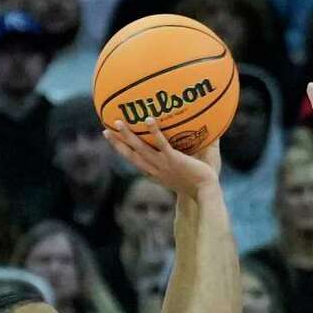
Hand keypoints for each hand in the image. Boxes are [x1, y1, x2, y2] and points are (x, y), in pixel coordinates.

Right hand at [104, 119, 218, 200]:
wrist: (207, 193)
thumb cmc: (201, 183)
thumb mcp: (188, 169)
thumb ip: (189, 151)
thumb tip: (196, 131)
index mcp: (156, 173)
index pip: (136, 162)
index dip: (123, 152)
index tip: (113, 142)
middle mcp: (156, 170)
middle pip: (131, 156)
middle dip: (117, 144)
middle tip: (105, 130)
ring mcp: (163, 165)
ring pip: (141, 149)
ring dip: (128, 136)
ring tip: (118, 122)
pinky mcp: (174, 160)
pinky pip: (162, 144)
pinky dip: (155, 133)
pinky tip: (149, 120)